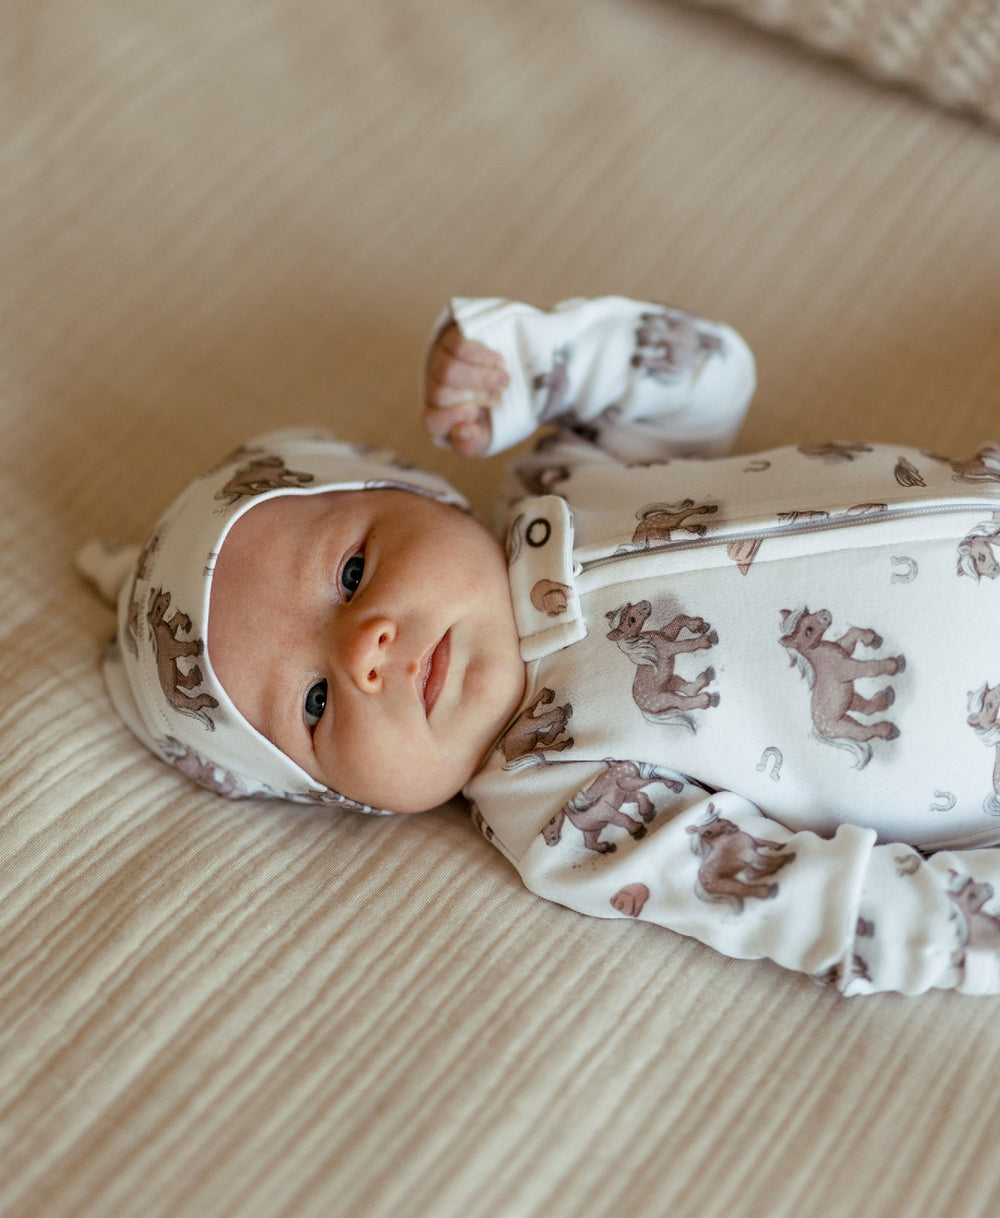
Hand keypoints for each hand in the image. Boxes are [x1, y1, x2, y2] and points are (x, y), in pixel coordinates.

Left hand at [424, 322, 507, 456]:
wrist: (499, 370)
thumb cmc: (490, 408)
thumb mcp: (486, 432)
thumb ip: (474, 443)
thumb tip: (464, 432)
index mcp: (439, 417)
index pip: (432, 422)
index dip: (450, 418)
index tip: (475, 412)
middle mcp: (434, 389)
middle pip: (442, 393)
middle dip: (476, 395)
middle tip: (499, 396)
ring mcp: (439, 361)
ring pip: (449, 370)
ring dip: (482, 377)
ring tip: (504, 380)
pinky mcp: (450, 339)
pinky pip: (459, 346)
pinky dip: (482, 356)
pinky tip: (498, 361)